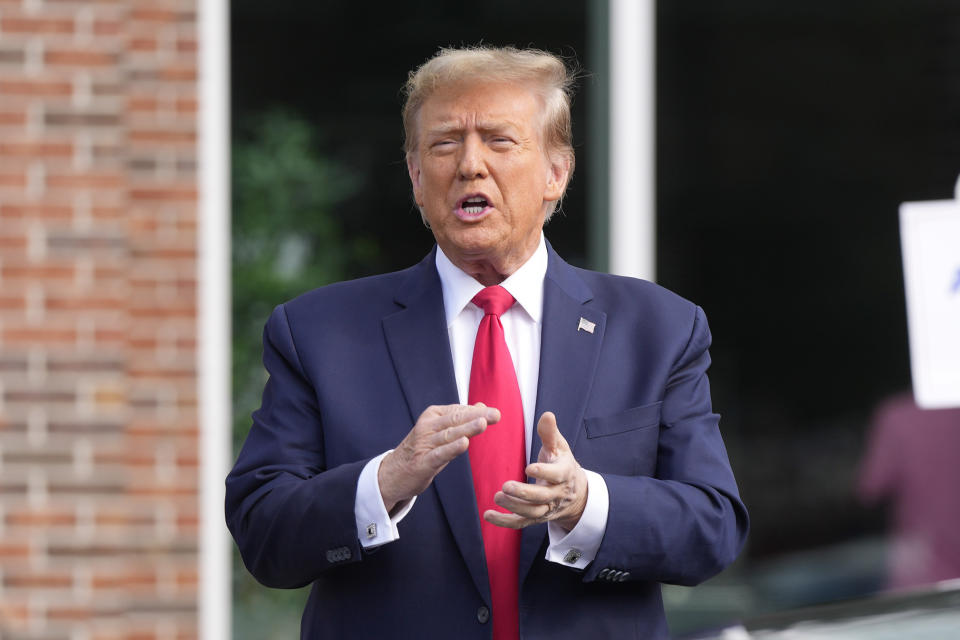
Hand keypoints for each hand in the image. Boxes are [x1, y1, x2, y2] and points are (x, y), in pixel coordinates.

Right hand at [379, 404, 499, 512]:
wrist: (393, 473)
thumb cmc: (423, 450)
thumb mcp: (441, 432)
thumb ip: (460, 420)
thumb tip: (482, 406)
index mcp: (433, 416)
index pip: (458, 411)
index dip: (476, 412)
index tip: (495, 412)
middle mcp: (427, 427)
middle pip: (456, 420)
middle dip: (477, 417)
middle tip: (495, 415)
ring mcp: (424, 444)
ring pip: (449, 435)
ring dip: (466, 429)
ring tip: (483, 423)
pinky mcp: (423, 462)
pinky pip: (440, 454)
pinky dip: (452, 448)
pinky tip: (464, 443)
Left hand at [484, 411, 587, 531]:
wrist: (574, 493)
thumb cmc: (561, 463)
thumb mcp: (559, 446)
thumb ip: (550, 432)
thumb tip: (547, 414)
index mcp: (565, 474)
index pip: (557, 476)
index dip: (544, 473)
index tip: (529, 468)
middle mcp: (557, 494)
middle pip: (542, 498)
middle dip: (524, 494)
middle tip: (505, 486)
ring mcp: (547, 508)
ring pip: (532, 512)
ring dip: (514, 507)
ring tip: (497, 496)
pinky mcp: (536, 518)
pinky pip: (521, 523)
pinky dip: (504, 522)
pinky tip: (488, 515)